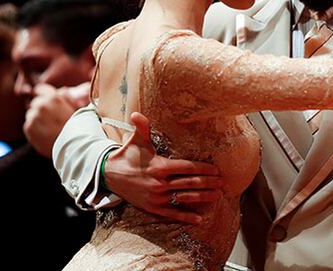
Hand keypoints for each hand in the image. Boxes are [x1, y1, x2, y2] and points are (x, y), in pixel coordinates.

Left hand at [24, 83, 88, 157]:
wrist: (74, 146)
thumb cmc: (77, 127)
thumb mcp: (76, 108)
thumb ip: (66, 97)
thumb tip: (61, 91)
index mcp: (53, 98)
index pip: (39, 89)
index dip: (42, 94)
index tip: (44, 100)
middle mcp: (42, 105)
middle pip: (35, 102)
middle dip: (40, 108)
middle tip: (50, 118)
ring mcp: (34, 116)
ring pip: (31, 114)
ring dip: (36, 119)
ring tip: (48, 128)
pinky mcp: (28, 128)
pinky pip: (28, 125)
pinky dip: (34, 129)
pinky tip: (44, 134)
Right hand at [104, 112, 222, 223]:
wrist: (109, 175)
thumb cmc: (128, 155)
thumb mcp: (136, 140)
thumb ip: (141, 127)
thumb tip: (136, 113)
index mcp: (159, 166)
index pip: (187, 168)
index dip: (203, 169)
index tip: (216, 169)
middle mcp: (160, 183)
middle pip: (190, 183)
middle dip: (208, 182)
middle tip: (222, 182)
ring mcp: (157, 197)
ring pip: (185, 198)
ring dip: (203, 197)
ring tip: (217, 195)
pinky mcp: (153, 208)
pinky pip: (172, 214)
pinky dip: (186, 217)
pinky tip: (199, 219)